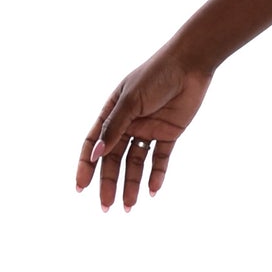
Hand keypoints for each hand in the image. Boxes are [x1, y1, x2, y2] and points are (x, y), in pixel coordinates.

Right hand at [76, 38, 212, 209]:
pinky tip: (152, 192)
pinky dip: (156, 175)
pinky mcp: (169, 134)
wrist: (190, 65)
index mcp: (112, 112)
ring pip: (136, 163)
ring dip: (131, 184)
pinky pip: (160, 159)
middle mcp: (128, 123)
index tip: (80, 187)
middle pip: (114, 159)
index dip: (86, 165)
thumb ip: (115, 128)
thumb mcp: (131, 101)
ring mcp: (148, 129)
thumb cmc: (156, 75)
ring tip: (129, 207)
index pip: (94, 143)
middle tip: (106, 206)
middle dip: (109, 183)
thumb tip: (96, 154)